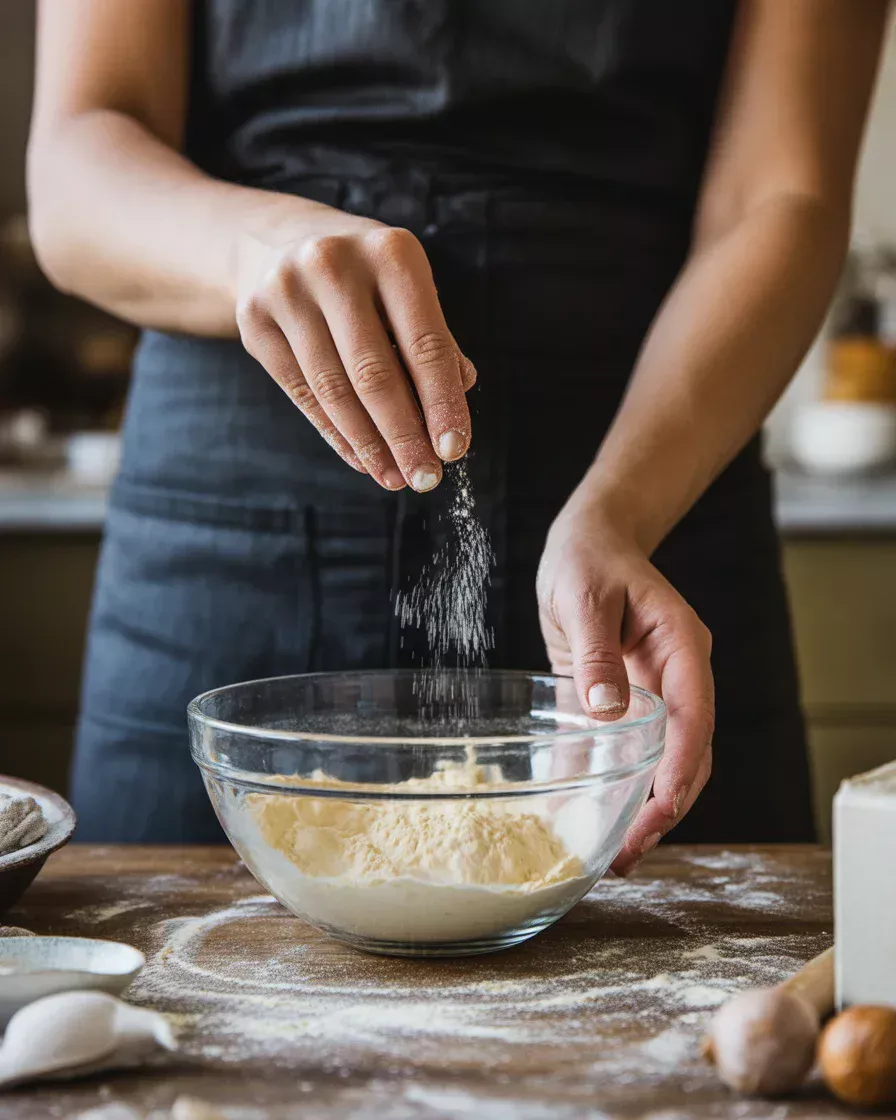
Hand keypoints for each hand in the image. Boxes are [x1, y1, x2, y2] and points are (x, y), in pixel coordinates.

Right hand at [235, 204, 475, 490]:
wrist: (277, 242)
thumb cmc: (365, 276)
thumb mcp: (407, 289)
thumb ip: (435, 341)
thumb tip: (456, 400)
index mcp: (390, 252)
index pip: (425, 344)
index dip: (442, 402)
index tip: (454, 449)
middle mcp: (334, 265)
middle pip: (375, 373)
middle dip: (404, 435)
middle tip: (424, 477)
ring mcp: (287, 292)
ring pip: (334, 390)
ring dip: (369, 444)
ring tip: (394, 477)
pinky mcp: (254, 321)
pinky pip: (302, 393)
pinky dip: (336, 434)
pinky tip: (362, 459)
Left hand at [537, 504, 713, 874]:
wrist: (586, 545)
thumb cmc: (588, 560)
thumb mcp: (585, 596)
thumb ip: (596, 651)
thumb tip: (606, 708)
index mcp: (681, 646)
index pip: (694, 713)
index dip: (683, 762)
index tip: (664, 803)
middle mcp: (676, 676)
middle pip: (687, 750)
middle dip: (666, 803)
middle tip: (632, 848)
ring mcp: (652, 694)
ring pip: (662, 761)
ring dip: (644, 807)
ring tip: (616, 853)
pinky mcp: (622, 705)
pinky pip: (624, 753)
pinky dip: (613, 788)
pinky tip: (590, 822)